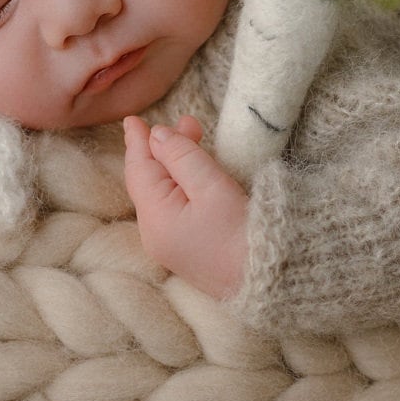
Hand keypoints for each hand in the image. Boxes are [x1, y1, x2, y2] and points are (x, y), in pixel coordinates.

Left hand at [122, 114, 248, 298]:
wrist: (266, 280)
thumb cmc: (241, 234)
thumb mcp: (212, 186)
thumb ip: (181, 156)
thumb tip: (157, 136)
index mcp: (155, 218)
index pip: (139, 170)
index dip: (138, 142)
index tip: (133, 119)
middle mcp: (153, 234)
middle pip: (148, 182)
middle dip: (163, 150)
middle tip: (187, 123)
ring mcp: (167, 244)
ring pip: (160, 194)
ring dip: (173, 166)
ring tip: (193, 139)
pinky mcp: (184, 249)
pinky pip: (171, 208)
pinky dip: (178, 185)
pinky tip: (192, 174)